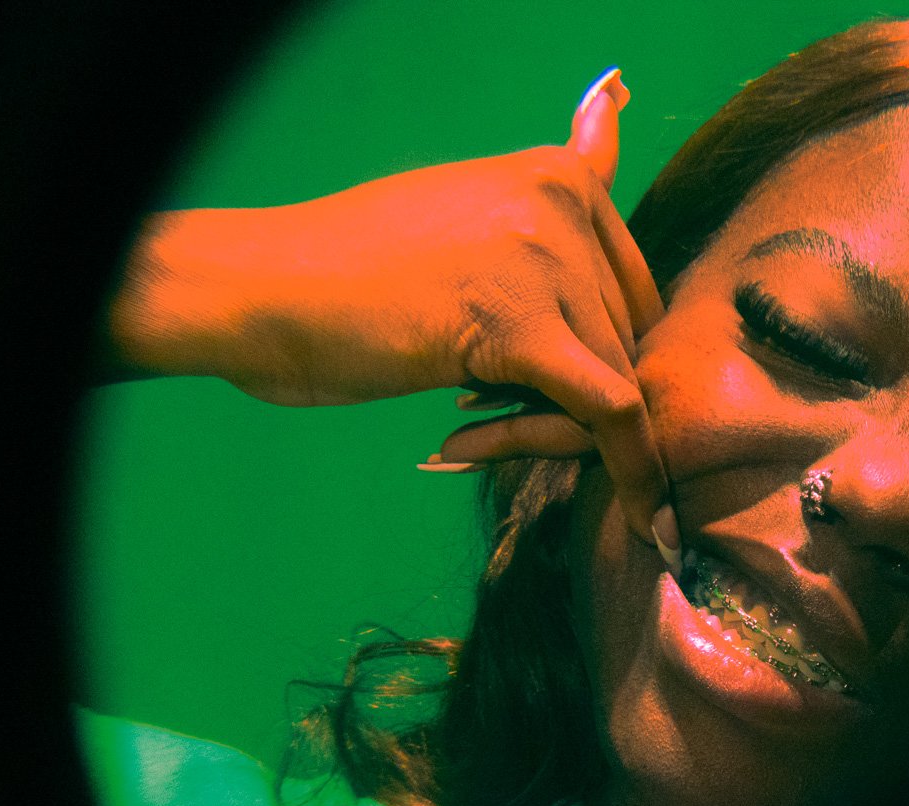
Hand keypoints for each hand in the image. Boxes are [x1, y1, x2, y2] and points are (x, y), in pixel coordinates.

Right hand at [108, 68, 673, 546]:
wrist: (258, 291)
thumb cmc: (347, 278)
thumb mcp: (464, 231)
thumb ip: (541, 239)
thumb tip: (611, 201)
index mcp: (557, 176)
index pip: (631, 287)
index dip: (603, 354)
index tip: (570, 401)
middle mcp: (563, 202)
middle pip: (630, 337)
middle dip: (582, 397)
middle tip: (489, 420)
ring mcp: (546, 256)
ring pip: (620, 380)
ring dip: (557, 434)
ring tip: (467, 436)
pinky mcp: (522, 325)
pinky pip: (610, 410)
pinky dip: (636, 473)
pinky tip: (650, 527)